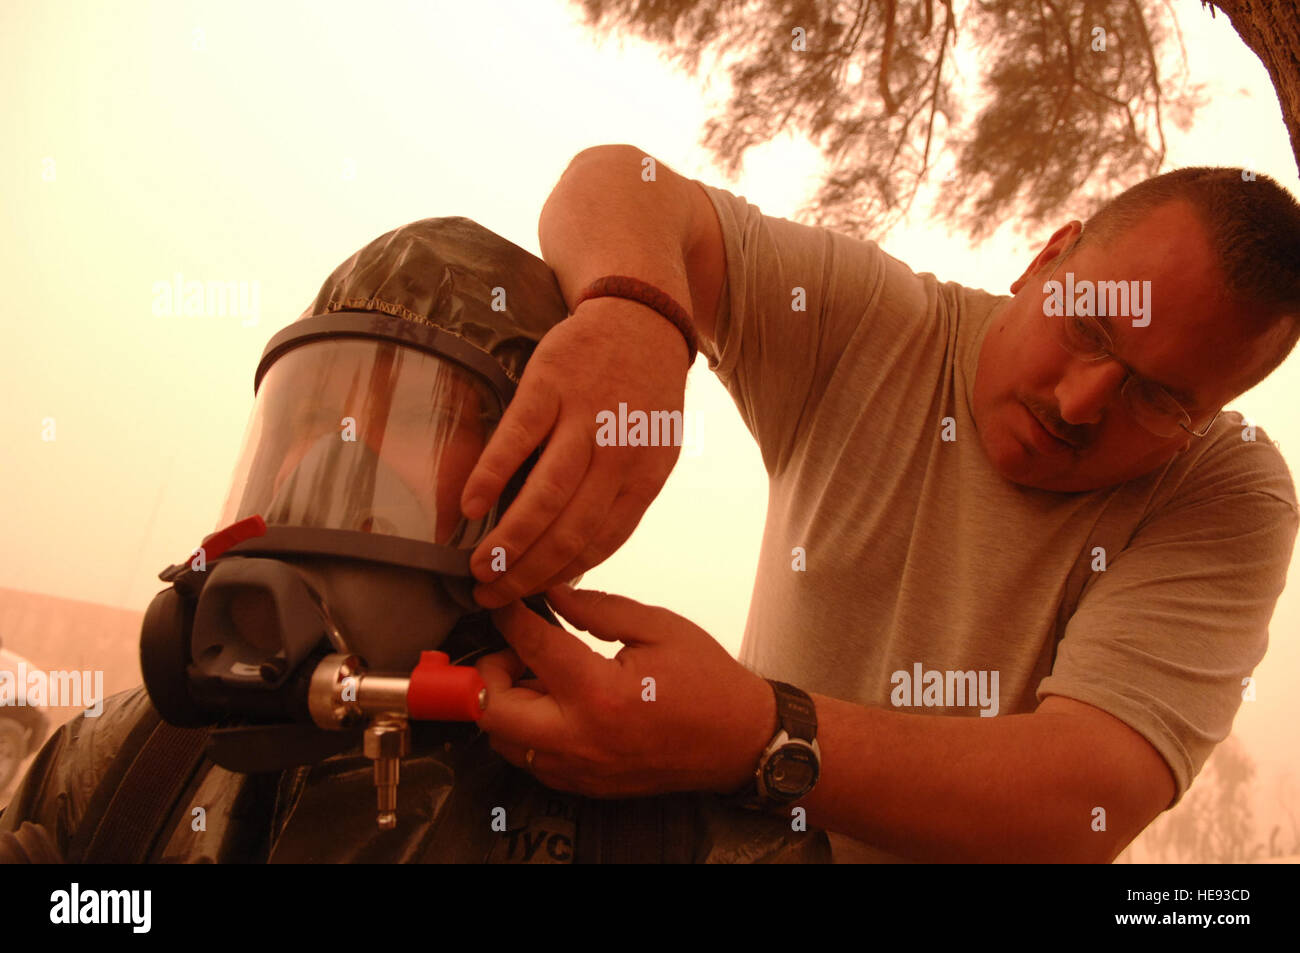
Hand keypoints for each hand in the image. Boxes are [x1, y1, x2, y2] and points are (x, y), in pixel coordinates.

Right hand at [460, 300, 689, 608]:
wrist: (639, 314)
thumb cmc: (642, 392)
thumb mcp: (654, 448)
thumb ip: (622, 497)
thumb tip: (579, 553)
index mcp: (647, 474)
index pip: (603, 542)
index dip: (563, 575)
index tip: (531, 597)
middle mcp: (619, 452)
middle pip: (571, 530)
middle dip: (528, 574)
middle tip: (492, 597)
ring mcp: (585, 418)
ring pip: (547, 496)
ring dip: (509, 540)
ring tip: (478, 567)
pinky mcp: (550, 385)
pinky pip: (517, 440)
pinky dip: (491, 477)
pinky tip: (467, 506)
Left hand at [474, 584, 775, 797]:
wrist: (739, 741)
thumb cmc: (707, 683)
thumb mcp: (659, 627)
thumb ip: (598, 608)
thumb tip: (551, 593)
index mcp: (600, 693)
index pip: (530, 646)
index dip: (509, 616)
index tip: (504, 600)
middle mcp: (580, 739)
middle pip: (493, 709)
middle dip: (491, 670)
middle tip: (513, 648)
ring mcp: (579, 768)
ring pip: (504, 740)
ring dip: (506, 703)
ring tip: (537, 676)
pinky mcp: (584, 785)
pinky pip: (530, 760)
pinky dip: (526, 730)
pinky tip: (554, 703)